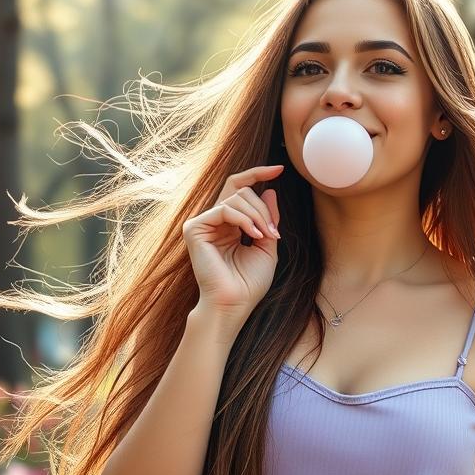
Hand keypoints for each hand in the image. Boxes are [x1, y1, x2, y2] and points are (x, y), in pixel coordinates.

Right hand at [183, 163, 282, 328]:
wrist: (234, 304)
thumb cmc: (249, 283)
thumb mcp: (267, 246)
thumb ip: (267, 219)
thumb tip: (269, 191)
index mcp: (228, 225)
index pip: (239, 189)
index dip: (258, 175)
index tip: (280, 169)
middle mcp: (213, 221)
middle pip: (240, 191)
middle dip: (263, 208)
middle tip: (274, 231)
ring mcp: (202, 224)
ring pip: (236, 198)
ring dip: (258, 216)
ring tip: (267, 236)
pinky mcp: (195, 228)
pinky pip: (225, 210)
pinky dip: (245, 220)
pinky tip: (254, 236)